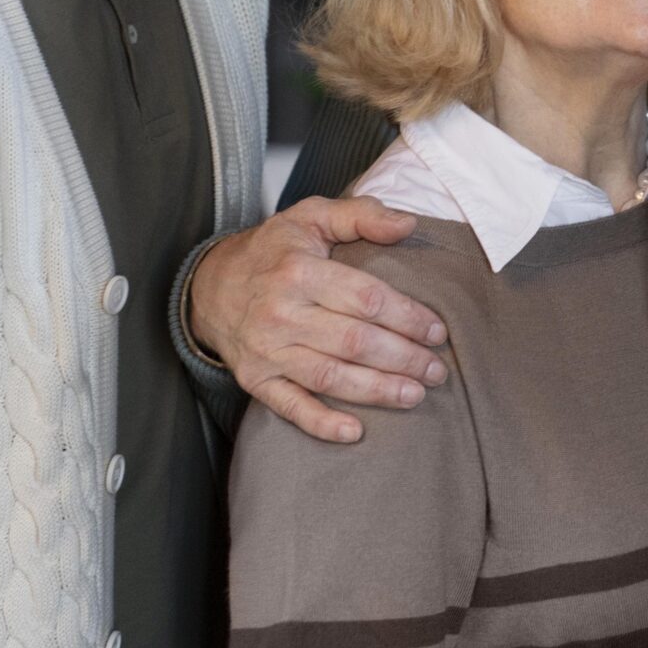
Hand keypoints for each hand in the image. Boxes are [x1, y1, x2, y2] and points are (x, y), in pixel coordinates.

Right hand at [187, 195, 441, 442]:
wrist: (210, 285)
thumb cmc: (274, 250)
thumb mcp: (312, 216)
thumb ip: (362, 215)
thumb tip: (408, 224)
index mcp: (299, 271)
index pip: (366, 299)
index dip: (407, 317)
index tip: (437, 331)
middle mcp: (280, 313)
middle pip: (354, 342)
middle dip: (403, 358)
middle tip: (437, 369)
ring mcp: (266, 351)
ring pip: (329, 377)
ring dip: (377, 391)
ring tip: (415, 396)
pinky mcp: (255, 380)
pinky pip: (289, 407)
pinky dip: (321, 423)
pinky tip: (355, 432)